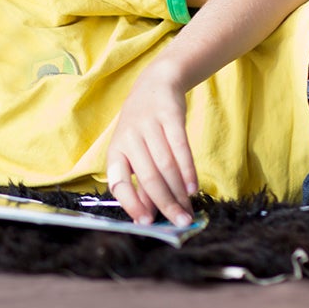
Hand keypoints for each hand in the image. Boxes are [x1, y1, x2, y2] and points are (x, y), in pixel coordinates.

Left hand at [106, 74, 197, 226]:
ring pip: (165, 166)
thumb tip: (149, 214)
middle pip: (148, 178)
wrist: (155, 83)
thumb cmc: (143, 128)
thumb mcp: (135, 152)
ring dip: (178, 192)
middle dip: (165, 204)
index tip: (146, 223)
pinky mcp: (169, 116)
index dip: (131, 204)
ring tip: (188, 210)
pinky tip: (193, 188)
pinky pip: (180, 147)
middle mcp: (128, 138)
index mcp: (115, 151)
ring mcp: (148, 126)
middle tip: (180, 223)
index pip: (118, 183)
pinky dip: (187, 170)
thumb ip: (141, 182)